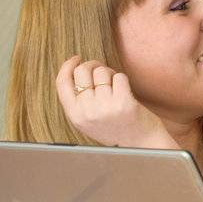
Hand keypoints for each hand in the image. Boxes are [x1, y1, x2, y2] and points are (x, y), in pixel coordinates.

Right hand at [54, 55, 175, 148]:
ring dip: (110, 74)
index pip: (61, 83)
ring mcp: (105, 107)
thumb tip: (75, 69)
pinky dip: (122, 79)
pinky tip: (125, 91)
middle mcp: (87, 111)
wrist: (141, 143)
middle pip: (82, 71)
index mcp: (74, 115)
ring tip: (115, 87)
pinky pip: (119, 76)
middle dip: (93, 65)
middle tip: (103, 72)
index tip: (76, 58)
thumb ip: (78, 101)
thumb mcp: (87, 120)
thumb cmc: (115, 128)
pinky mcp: (123, 102)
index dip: (67, 66)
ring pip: (101, 72)